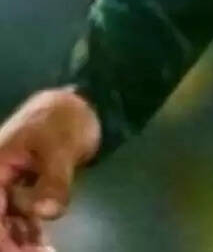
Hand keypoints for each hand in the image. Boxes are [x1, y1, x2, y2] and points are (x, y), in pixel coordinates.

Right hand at [0, 90, 100, 251]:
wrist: (76, 105)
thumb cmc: (63, 119)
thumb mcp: (60, 147)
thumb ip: (54, 180)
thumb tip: (46, 211)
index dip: (2, 238)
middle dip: (12, 244)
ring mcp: (6, 189)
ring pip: (6, 226)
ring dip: (20, 244)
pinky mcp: (21, 194)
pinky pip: (18, 222)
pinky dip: (28, 237)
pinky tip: (43, 247)